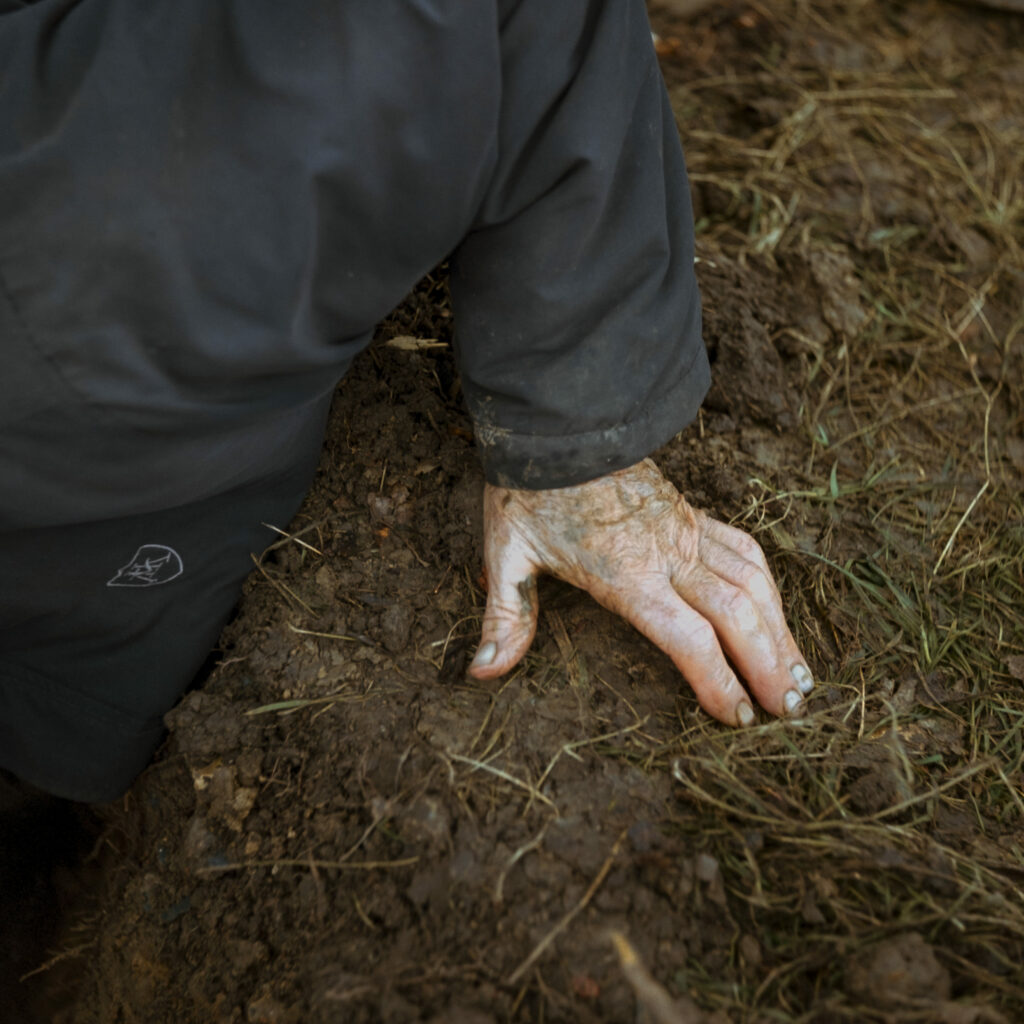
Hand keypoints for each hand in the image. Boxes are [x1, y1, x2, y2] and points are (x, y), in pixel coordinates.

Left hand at [468, 458, 812, 724]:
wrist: (559, 421)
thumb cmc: (531, 488)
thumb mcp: (506, 551)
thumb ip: (504, 616)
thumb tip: (481, 670)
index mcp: (626, 572)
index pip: (689, 638)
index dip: (719, 683)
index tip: (739, 720)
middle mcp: (669, 553)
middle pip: (739, 615)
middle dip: (770, 667)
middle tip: (790, 712)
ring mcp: (687, 529)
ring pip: (754, 582)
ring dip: (783, 630)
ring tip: (801, 675)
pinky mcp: (693, 512)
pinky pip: (745, 549)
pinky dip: (769, 586)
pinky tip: (776, 612)